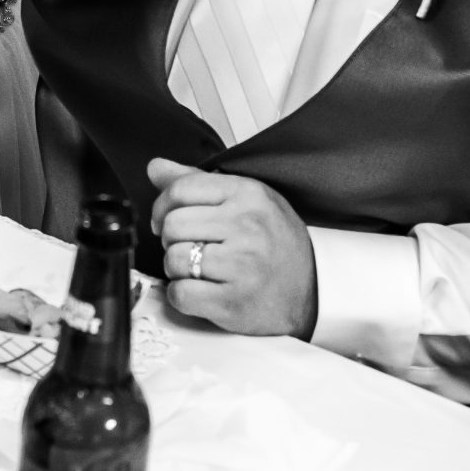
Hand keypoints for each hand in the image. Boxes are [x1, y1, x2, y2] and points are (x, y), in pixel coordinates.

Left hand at [146, 157, 317, 337]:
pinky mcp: (234, 302)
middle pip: (172, 225)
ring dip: (177, 268)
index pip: (180, 189)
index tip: (164, 219)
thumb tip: (155, 168)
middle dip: (170, 239)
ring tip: (198, 269)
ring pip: (173, 259)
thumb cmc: (276, 242)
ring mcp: (242, 266)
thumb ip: (198, 182)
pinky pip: (180, 294)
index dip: (161, 206)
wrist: (314, 289)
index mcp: (248, 194)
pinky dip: (181, 295)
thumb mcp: (247, 199)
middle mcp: (246, 227)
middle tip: (187, 247)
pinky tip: (200, 291)